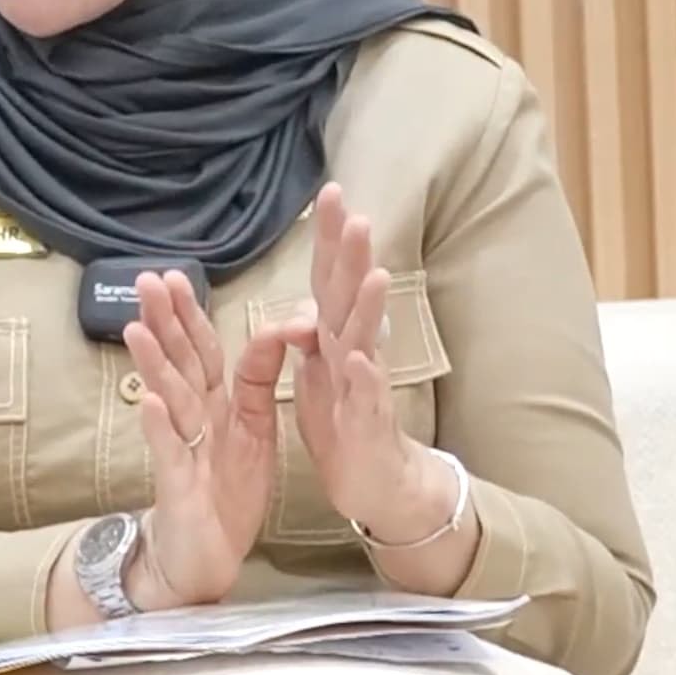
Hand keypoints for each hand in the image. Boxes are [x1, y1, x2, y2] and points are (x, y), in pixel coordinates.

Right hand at [121, 269, 288, 607]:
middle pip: (178, 363)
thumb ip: (258, 378)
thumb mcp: (255, 428)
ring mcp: (182, 449)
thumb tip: (276, 325)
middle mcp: (194, 419)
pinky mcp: (178, 485)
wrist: (208, 554)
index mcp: (216, 403)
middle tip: (145, 280)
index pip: (202, 350)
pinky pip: (169, 452)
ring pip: (168, 399)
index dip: (190, 315)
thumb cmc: (228, 489)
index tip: (177, 276)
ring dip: (153, 364)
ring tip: (137, 327)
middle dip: (163, 322)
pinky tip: (149, 401)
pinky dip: (159, 427)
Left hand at [274, 183, 433, 531]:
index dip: (330, 238)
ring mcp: (363, 385)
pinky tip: (360, 359)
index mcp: (332, 337)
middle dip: (353, 256)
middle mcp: (351, 351)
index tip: (331, 192)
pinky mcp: (367, 423)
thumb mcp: (316, 374)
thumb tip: (299, 300)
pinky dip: (363, 379)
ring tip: (376, 273)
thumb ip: (309, 334)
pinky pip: (365, 399)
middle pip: (350, 295)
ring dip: (369, 307)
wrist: (375, 482)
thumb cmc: (344, 422)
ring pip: (365, 340)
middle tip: (357, 213)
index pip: (329, 278)